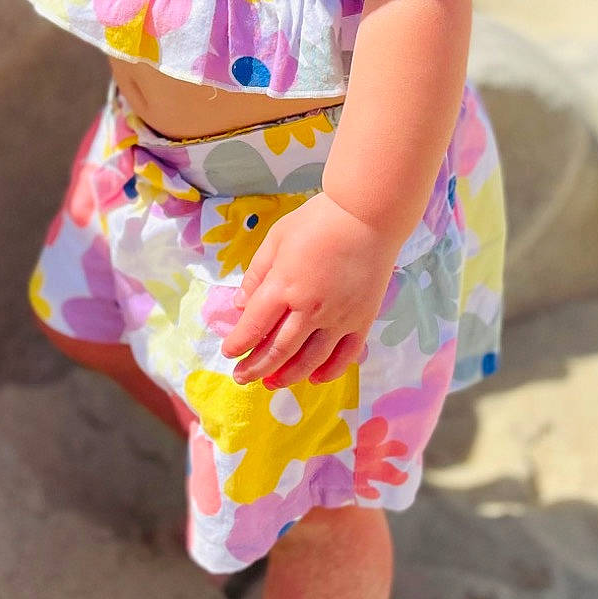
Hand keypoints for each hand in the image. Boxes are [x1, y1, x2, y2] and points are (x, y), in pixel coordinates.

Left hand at [219, 192, 396, 389]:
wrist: (368, 215)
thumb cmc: (319, 220)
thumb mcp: (277, 238)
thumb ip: (258, 274)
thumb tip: (241, 306)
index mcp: (284, 286)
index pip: (254, 326)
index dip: (239, 343)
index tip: (229, 352)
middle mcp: (310, 309)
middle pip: (278, 350)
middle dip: (256, 368)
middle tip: (242, 377)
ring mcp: (339, 318)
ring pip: (309, 360)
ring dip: (287, 376)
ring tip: (271, 384)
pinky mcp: (362, 320)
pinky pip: (345, 355)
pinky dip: (329, 371)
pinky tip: (315, 378)